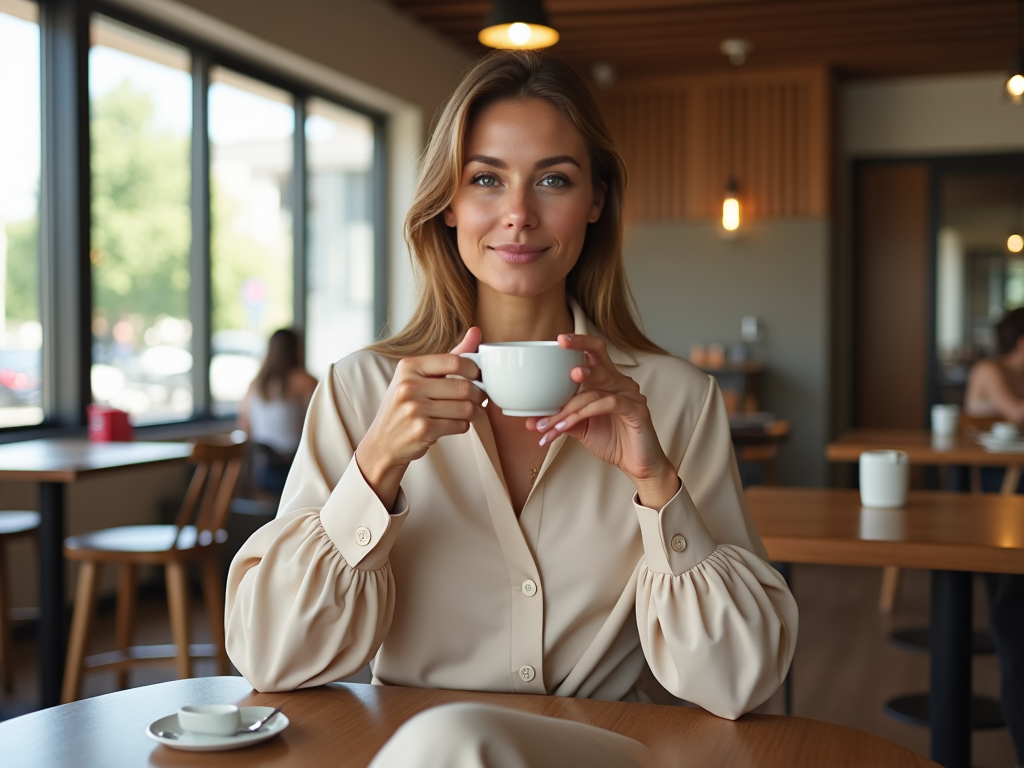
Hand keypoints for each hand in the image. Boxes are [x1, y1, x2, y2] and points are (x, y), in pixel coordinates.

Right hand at [356, 328, 484, 508]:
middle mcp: (409, 386)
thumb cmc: (405, 405)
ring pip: (465, 408)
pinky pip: (460, 425)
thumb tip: (476, 332)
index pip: (454, 361)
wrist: (383, 441)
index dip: (474, 369)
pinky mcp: (423, 430)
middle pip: (463, 386)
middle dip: (479, 394)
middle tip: (480, 397)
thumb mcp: (419, 376)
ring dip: (475, 412)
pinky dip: (464, 425)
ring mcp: (415, 409)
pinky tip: (456, 423)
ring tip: (472, 411)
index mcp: (409, 366)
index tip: (478, 376)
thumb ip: (450, 356)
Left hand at [526, 334, 679, 508]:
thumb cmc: (612, 441)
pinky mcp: (637, 410)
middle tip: (560, 348)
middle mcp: (620, 382)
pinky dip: (585, 413)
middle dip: (578, 352)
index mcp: (607, 381)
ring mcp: (631, 394)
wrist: (637, 464)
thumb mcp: (580, 428)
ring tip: (550, 421)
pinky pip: (608, 403)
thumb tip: (530, 422)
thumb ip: (559, 421)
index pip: (595, 352)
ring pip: (596, 388)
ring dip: (569, 406)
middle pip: (600, 358)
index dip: (580, 342)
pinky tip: (569, 424)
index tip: (559, 339)